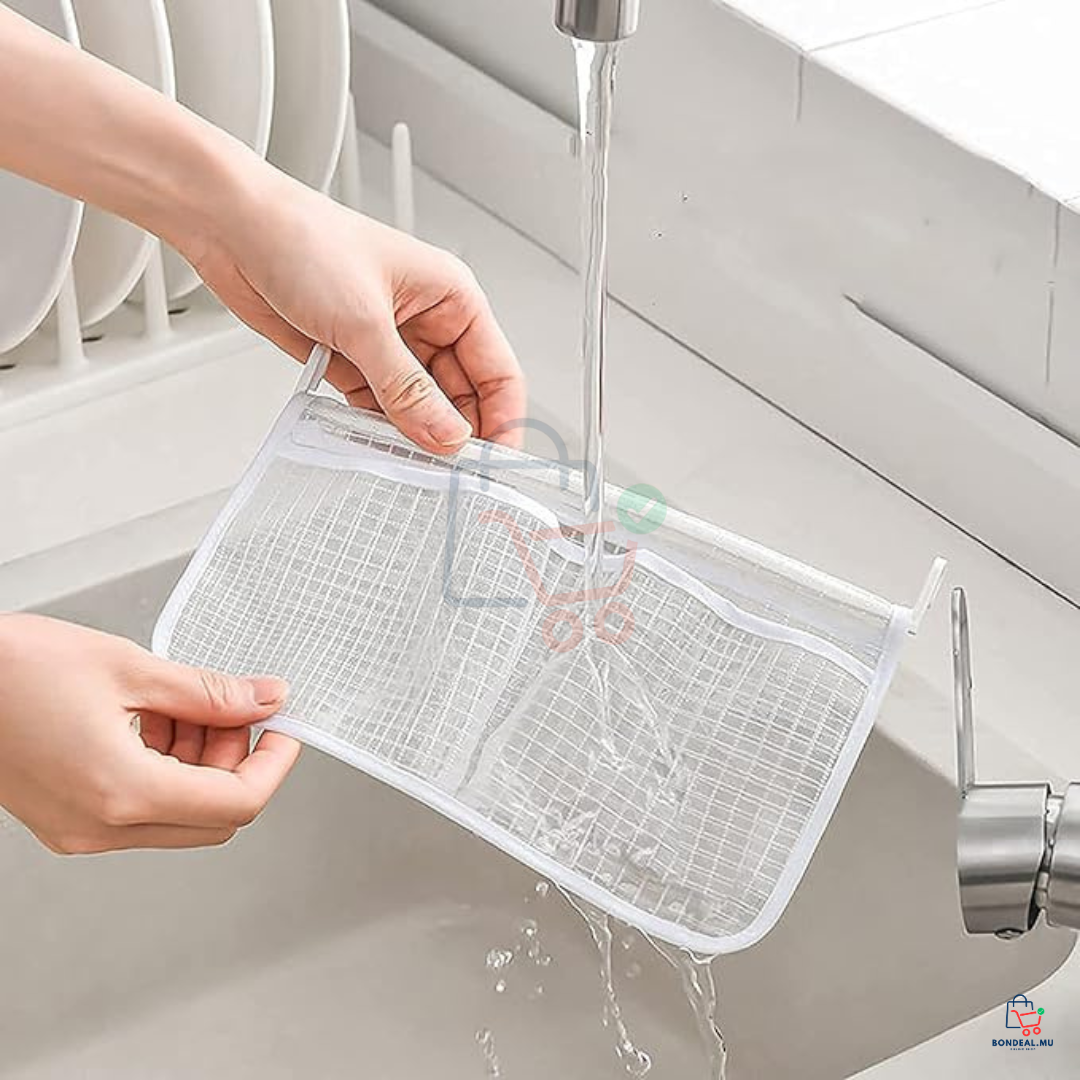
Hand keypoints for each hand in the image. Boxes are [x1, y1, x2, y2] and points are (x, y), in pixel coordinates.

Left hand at [0, 7, 524, 455]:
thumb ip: (408, 388)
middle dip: (455, 433)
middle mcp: (426, 322)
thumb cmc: (302, 240)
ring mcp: (389, 343)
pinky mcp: (353, 359)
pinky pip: (380, 406)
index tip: (492, 463)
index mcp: (451, 298)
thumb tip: (447, 436)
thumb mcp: (364, 322)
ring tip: (408, 464)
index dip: (502, 419)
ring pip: (420, 406)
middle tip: (447, 474)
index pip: (497, 371)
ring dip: (414, 435)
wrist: (230, 228)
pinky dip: (379, 428)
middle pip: (461, 395)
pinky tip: (375, 446)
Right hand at [0, 614, 299, 853]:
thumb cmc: (11, 669)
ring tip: (184, 702)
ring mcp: (80, 830)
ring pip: (179, 812)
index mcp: (121, 792)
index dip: (274, 765)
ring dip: (200, 760)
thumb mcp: (130, 667)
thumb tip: (266, 700)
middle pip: (213, 817)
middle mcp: (100, 826)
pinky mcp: (67, 819)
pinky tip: (154, 716)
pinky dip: (165, 765)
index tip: (286, 730)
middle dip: (236, 761)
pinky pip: (141, 806)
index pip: (237, 804)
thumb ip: (210, 692)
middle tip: (233, 708)